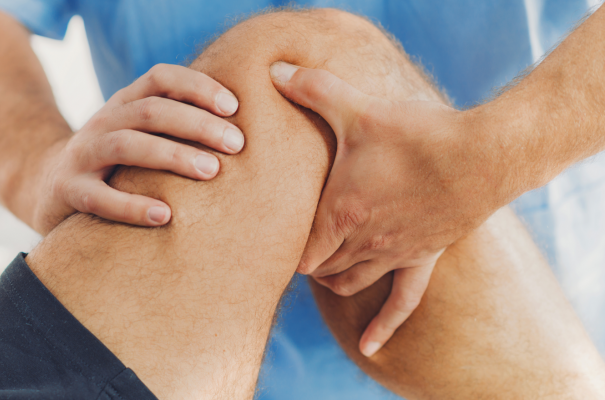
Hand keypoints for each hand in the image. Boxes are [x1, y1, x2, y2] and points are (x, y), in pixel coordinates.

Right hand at [31, 64, 244, 234]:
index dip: (197, 86)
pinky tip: (165, 216)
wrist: (49, 187)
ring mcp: (83, 154)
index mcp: (125, 103)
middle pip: (150, 110)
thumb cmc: (117, 164)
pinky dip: (132, 206)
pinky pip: (100, 197)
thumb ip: (176, 129)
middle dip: (197, 124)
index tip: (234, 107)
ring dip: (172, 155)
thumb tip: (242, 134)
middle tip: (237, 144)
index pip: (161, 79)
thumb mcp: (141, 135)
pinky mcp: (69, 190)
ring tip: (211, 171)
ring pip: (126, 144)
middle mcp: (104, 121)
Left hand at [270, 62, 502, 355]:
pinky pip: (402, 302)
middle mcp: (363, 242)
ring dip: (333, 279)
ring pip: (351, 283)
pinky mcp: (423, 258)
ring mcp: (394, 255)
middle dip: (306, 259)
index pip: (298, 249)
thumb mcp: (357, 108)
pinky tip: (370, 348)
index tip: (276, 236)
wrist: (481, 154)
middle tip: (298, 244)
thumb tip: (276, 70)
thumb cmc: (415, 134)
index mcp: (339, 213)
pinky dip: (383, 327)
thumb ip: (313, 89)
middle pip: (320, 267)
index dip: (283, 248)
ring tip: (325, 270)